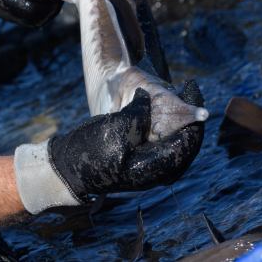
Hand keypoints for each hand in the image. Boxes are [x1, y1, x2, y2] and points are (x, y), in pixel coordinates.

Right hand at [49, 86, 203, 199]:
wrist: (68, 167)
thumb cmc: (89, 151)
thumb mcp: (114, 129)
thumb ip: (138, 115)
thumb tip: (149, 99)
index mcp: (153, 169)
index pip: (187, 142)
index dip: (194, 115)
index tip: (192, 89)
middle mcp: (157, 172)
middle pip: (186, 143)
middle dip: (190, 116)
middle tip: (189, 91)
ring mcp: (150, 168)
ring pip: (176, 142)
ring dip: (180, 120)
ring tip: (180, 96)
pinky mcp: (142, 160)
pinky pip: (164, 142)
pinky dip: (167, 125)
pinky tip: (163, 109)